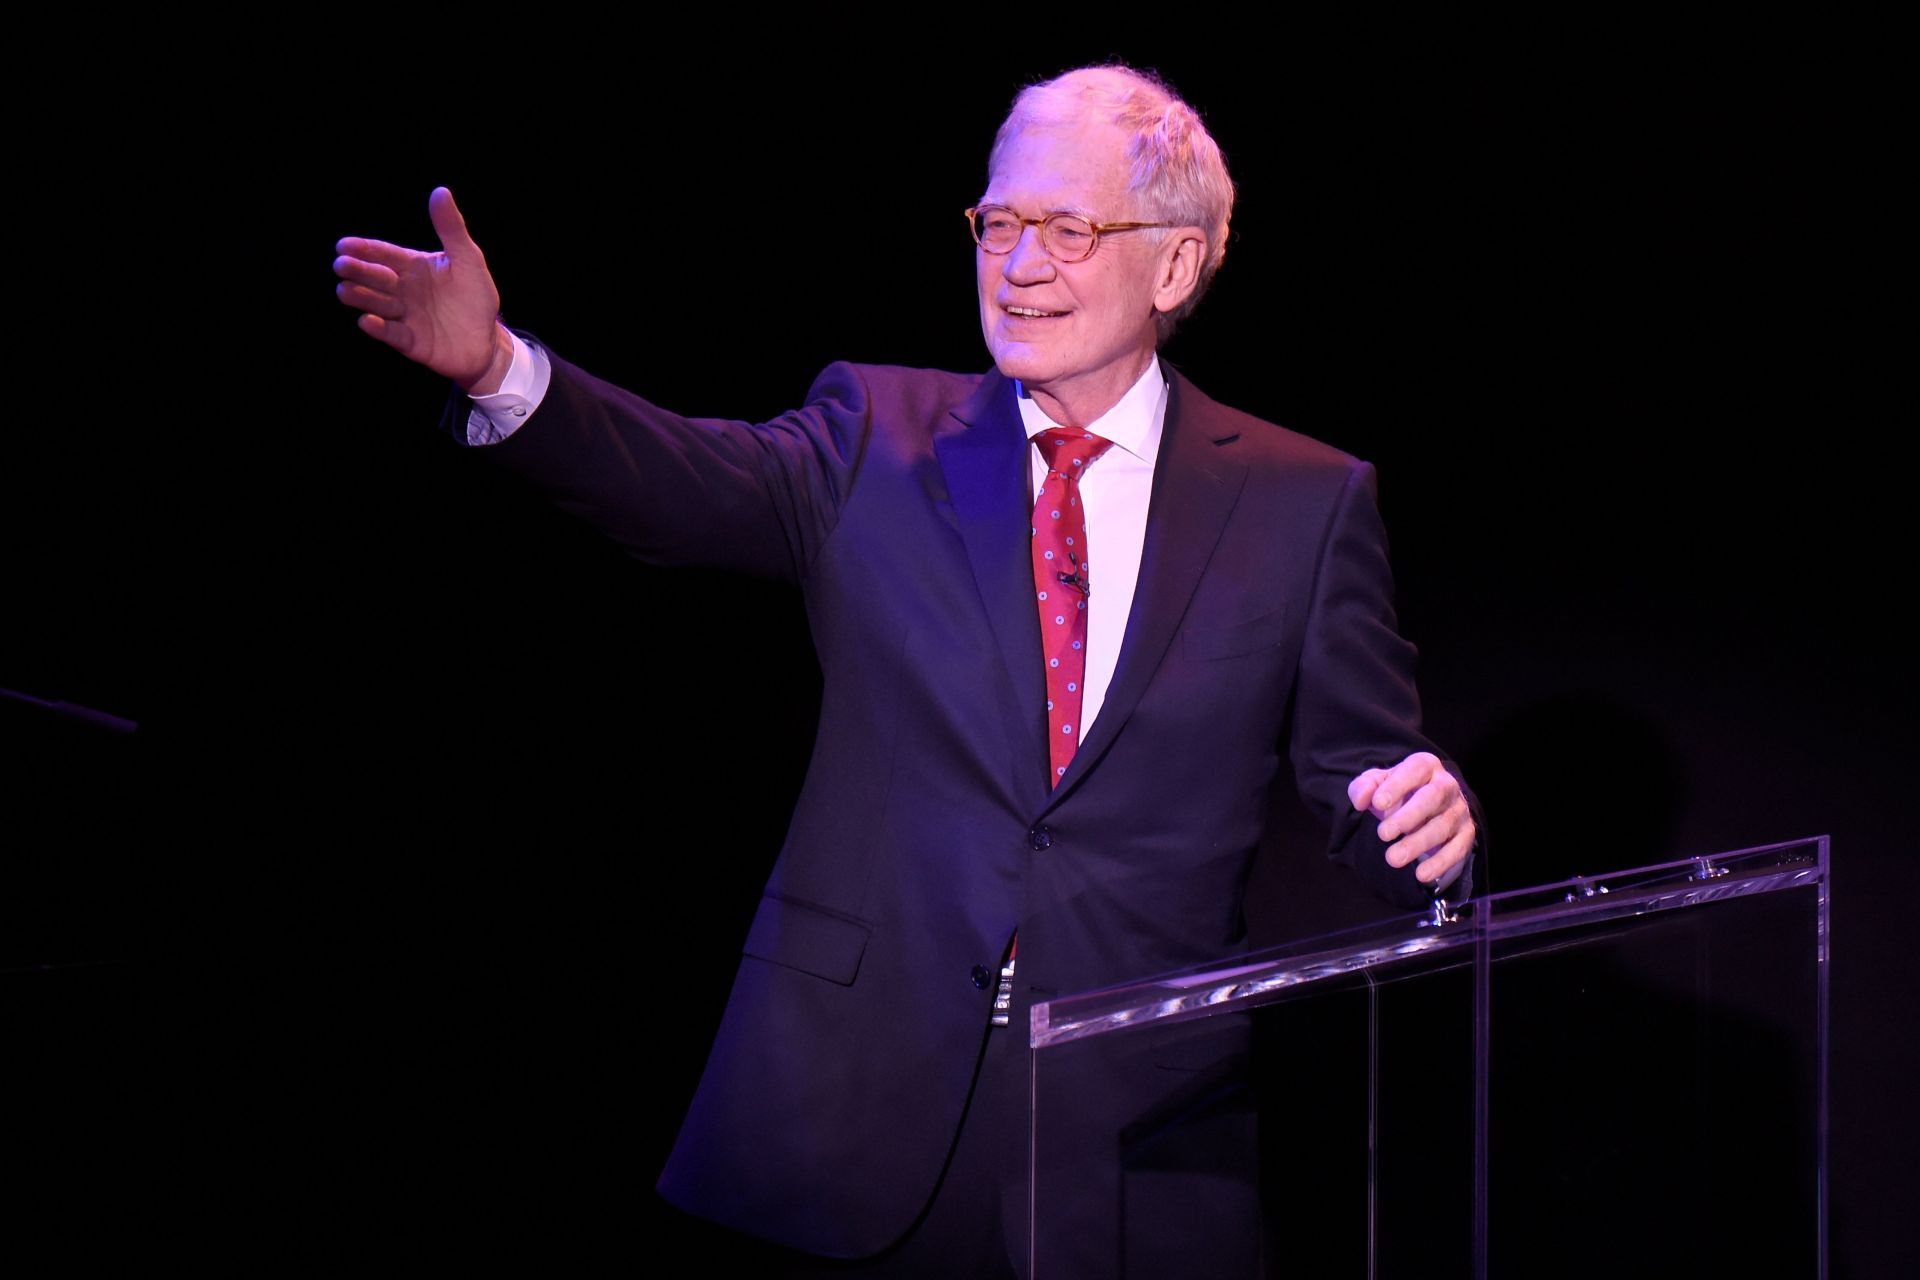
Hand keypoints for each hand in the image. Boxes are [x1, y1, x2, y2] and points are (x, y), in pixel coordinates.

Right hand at [334, 187, 511, 392]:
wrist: (488, 339)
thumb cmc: (475, 296)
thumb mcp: (468, 259)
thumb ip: (451, 228)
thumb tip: (440, 192)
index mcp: (413, 267)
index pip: (384, 255)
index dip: (364, 250)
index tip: (343, 245)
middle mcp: (403, 290)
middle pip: (375, 278)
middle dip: (358, 271)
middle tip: (341, 265)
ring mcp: (405, 316)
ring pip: (377, 304)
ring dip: (360, 297)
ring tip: (344, 290)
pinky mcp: (411, 341)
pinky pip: (392, 334)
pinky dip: (379, 328)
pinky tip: (366, 321)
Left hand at [1347, 751, 1473, 891]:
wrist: (1425, 810)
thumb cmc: (1398, 794)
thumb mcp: (1377, 785)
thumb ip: (1364, 787)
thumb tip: (1361, 800)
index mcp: (1426, 766)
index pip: (1415, 769)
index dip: (1397, 785)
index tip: (1377, 804)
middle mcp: (1447, 785)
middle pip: (1433, 797)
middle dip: (1408, 816)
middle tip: (1383, 834)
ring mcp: (1459, 810)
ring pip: (1443, 826)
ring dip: (1418, 843)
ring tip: (1393, 858)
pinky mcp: (1466, 834)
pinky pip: (1457, 849)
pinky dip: (1440, 863)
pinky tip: (1421, 874)